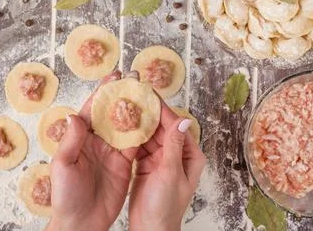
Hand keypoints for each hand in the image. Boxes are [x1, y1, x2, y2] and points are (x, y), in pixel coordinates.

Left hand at [46, 71, 137, 230]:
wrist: (81, 222)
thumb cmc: (65, 196)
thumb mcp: (63, 165)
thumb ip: (71, 140)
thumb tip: (75, 115)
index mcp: (80, 138)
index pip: (93, 109)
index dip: (104, 91)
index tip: (116, 75)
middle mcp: (97, 141)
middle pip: (113, 113)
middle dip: (124, 95)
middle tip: (137, 79)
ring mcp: (112, 152)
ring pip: (127, 126)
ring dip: (137, 110)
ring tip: (149, 94)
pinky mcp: (124, 164)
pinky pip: (136, 145)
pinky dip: (145, 132)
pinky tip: (154, 120)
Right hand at [129, 100, 206, 230]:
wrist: (150, 228)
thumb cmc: (165, 207)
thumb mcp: (171, 173)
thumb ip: (174, 146)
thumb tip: (183, 120)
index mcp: (190, 155)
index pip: (175, 126)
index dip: (162, 110)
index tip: (149, 94)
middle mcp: (176, 155)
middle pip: (162, 128)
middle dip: (148, 114)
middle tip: (133, 97)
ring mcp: (161, 159)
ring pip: (150, 135)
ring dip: (139, 124)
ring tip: (125, 107)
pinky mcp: (146, 164)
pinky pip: (140, 146)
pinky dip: (133, 138)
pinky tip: (123, 127)